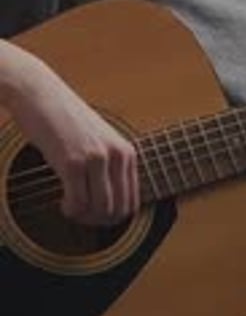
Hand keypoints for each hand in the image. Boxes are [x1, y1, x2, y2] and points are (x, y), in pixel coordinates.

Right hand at [0, 39, 139, 225]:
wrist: (42, 95)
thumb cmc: (67, 119)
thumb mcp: (100, 140)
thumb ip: (111, 166)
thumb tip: (113, 206)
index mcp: (127, 151)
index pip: (132, 201)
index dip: (114, 217)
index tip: (94, 212)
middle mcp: (116, 154)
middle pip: (118, 211)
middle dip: (98, 220)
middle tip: (81, 212)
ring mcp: (96, 158)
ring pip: (100, 210)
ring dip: (83, 216)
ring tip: (70, 205)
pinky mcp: (72, 162)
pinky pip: (77, 204)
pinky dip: (69, 210)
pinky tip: (61, 201)